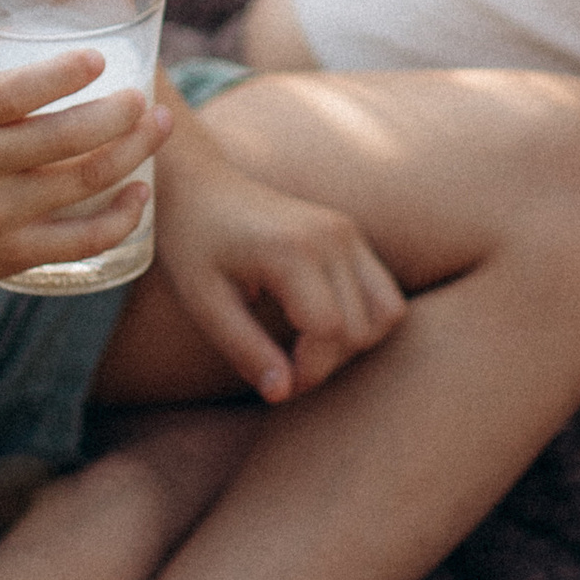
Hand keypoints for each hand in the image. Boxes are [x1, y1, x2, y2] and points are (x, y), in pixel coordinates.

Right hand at [0, 50, 170, 324]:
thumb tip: (6, 27)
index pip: (10, 92)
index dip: (59, 75)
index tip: (97, 58)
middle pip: (62, 137)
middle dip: (118, 113)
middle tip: (146, 95)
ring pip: (80, 181)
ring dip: (132, 153)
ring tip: (158, 126)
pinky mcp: (4, 256)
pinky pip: (77, 240)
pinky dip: (118, 218)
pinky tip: (140, 194)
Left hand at [151, 120, 406, 402]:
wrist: (198, 187)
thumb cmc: (192, 244)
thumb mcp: (205, 302)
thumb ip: (246, 350)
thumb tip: (283, 393)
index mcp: (293, 248)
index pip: (330, 331)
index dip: (309, 371)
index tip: (276, 382)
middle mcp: (332, 235)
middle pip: (360, 328)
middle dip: (326, 363)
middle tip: (282, 368)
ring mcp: (347, 231)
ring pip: (387, 312)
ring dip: (352, 343)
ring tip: (304, 346)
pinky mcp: (351, 234)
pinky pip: (383, 294)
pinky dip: (362, 321)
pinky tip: (317, 324)